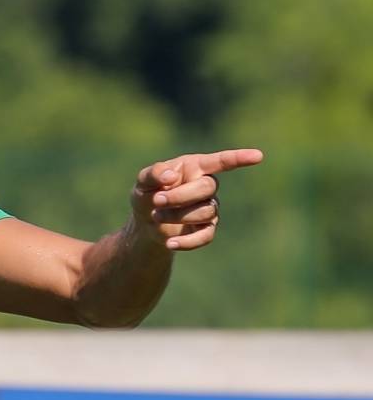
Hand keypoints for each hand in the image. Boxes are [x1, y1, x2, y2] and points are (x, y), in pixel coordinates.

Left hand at [131, 149, 263, 250]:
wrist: (145, 223)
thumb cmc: (147, 194)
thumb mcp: (143, 181)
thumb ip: (153, 174)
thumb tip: (171, 176)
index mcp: (194, 167)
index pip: (220, 161)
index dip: (239, 158)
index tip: (258, 156)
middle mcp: (206, 186)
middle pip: (208, 188)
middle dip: (180, 195)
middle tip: (157, 200)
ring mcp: (209, 208)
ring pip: (205, 212)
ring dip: (177, 215)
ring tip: (156, 215)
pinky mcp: (206, 229)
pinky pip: (206, 236)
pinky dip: (188, 241)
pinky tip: (170, 243)